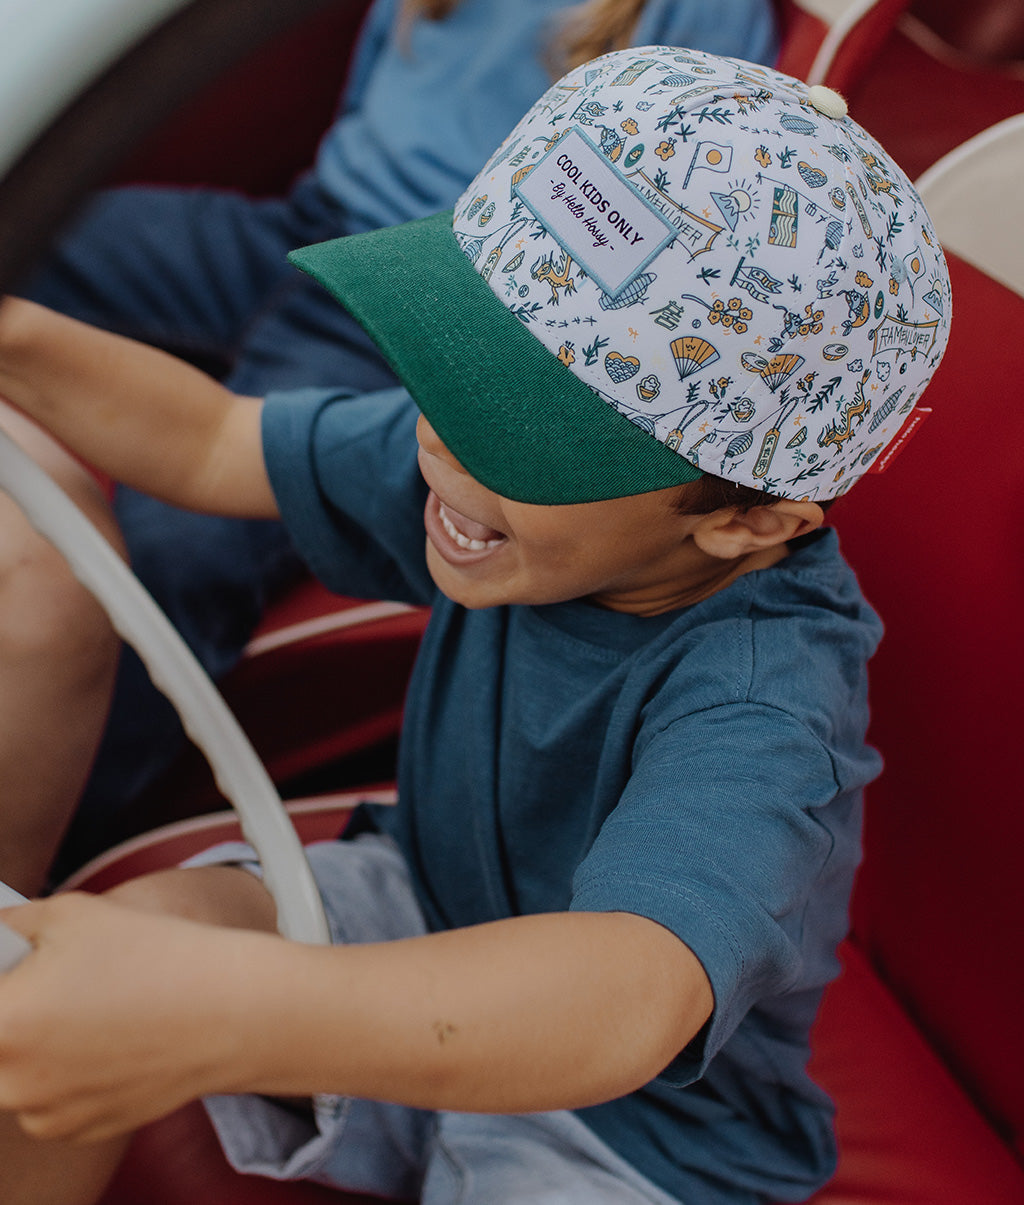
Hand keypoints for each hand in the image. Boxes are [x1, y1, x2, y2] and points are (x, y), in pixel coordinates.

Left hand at [0, 892, 277, 1142]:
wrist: (229, 1009)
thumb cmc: (155, 955)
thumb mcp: (69, 914)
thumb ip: (8, 926)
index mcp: (0, 1024)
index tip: (11, 973)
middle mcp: (12, 1083)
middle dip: (11, 1011)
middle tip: (47, 983)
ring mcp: (44, 1114)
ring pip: (10, 1075)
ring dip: (29, 1044)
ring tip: (87, 1005)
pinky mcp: (76, 1130)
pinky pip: (45, 1100)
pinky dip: (62, 1073)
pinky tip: (106, 1037)